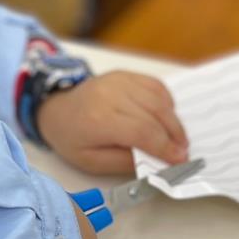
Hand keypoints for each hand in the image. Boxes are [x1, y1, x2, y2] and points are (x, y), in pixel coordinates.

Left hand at [36, 71, 188, 174]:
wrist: (56, 110)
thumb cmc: (72, 138)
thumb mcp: (92, 162)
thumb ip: (125, 162)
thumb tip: (157, 163)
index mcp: (99, 119)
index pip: (142, 132)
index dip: (165, 147)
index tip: (179, 160)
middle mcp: (110, 94)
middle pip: (155, 114)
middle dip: (174, 136)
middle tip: (183, 152)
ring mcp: (118, 81)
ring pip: (158, 99)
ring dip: (173, 121)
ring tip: (178, 139)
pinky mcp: (124, 75)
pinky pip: (155, 86)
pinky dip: (166, 102)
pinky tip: (167, 118)